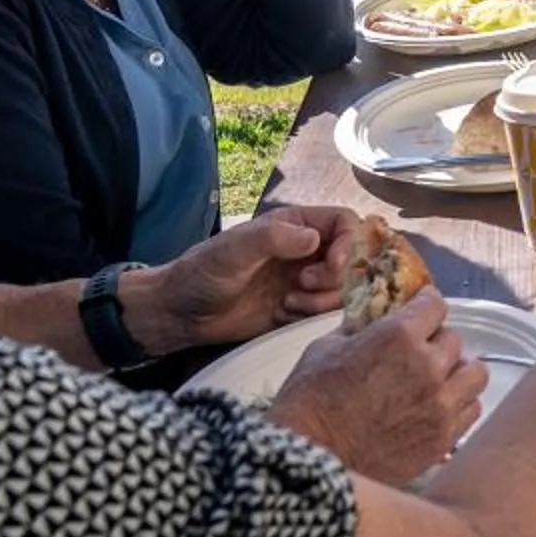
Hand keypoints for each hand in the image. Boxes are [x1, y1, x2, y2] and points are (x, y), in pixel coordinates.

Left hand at [135, 207, 354, 351]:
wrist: (182, 313)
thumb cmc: (202, 273)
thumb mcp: (234, 250)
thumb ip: (273, 238)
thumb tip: (314, 239)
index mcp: (295, 225)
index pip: (345, 222)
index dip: (350, 242)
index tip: (335, 264)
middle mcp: (305, 250)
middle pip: (353, 257)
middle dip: (336, 275)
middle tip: (304, 284)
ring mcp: (304, 280)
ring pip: (343, 286)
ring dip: (323, 298)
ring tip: (289, 302)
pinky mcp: (299, 307)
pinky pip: (326, 310)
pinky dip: (312, 314)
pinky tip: (283, 313)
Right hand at [268, 291, 488, 483]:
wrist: (312, 461)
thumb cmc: (308, 403)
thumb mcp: (326, 349)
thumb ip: (359, 329)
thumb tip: (372, 321)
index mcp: (399, 336)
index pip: (435, 304)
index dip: (426, 305)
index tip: (420, 311)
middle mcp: (428, 366)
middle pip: (454, 340)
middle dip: (435, 342)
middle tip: (417, 354)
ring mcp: (440, 405)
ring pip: (474, 375)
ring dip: (457, 373)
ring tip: (437, 381)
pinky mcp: (443, 439)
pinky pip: (470, 411)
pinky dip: (458, 405)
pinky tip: (436, 408)